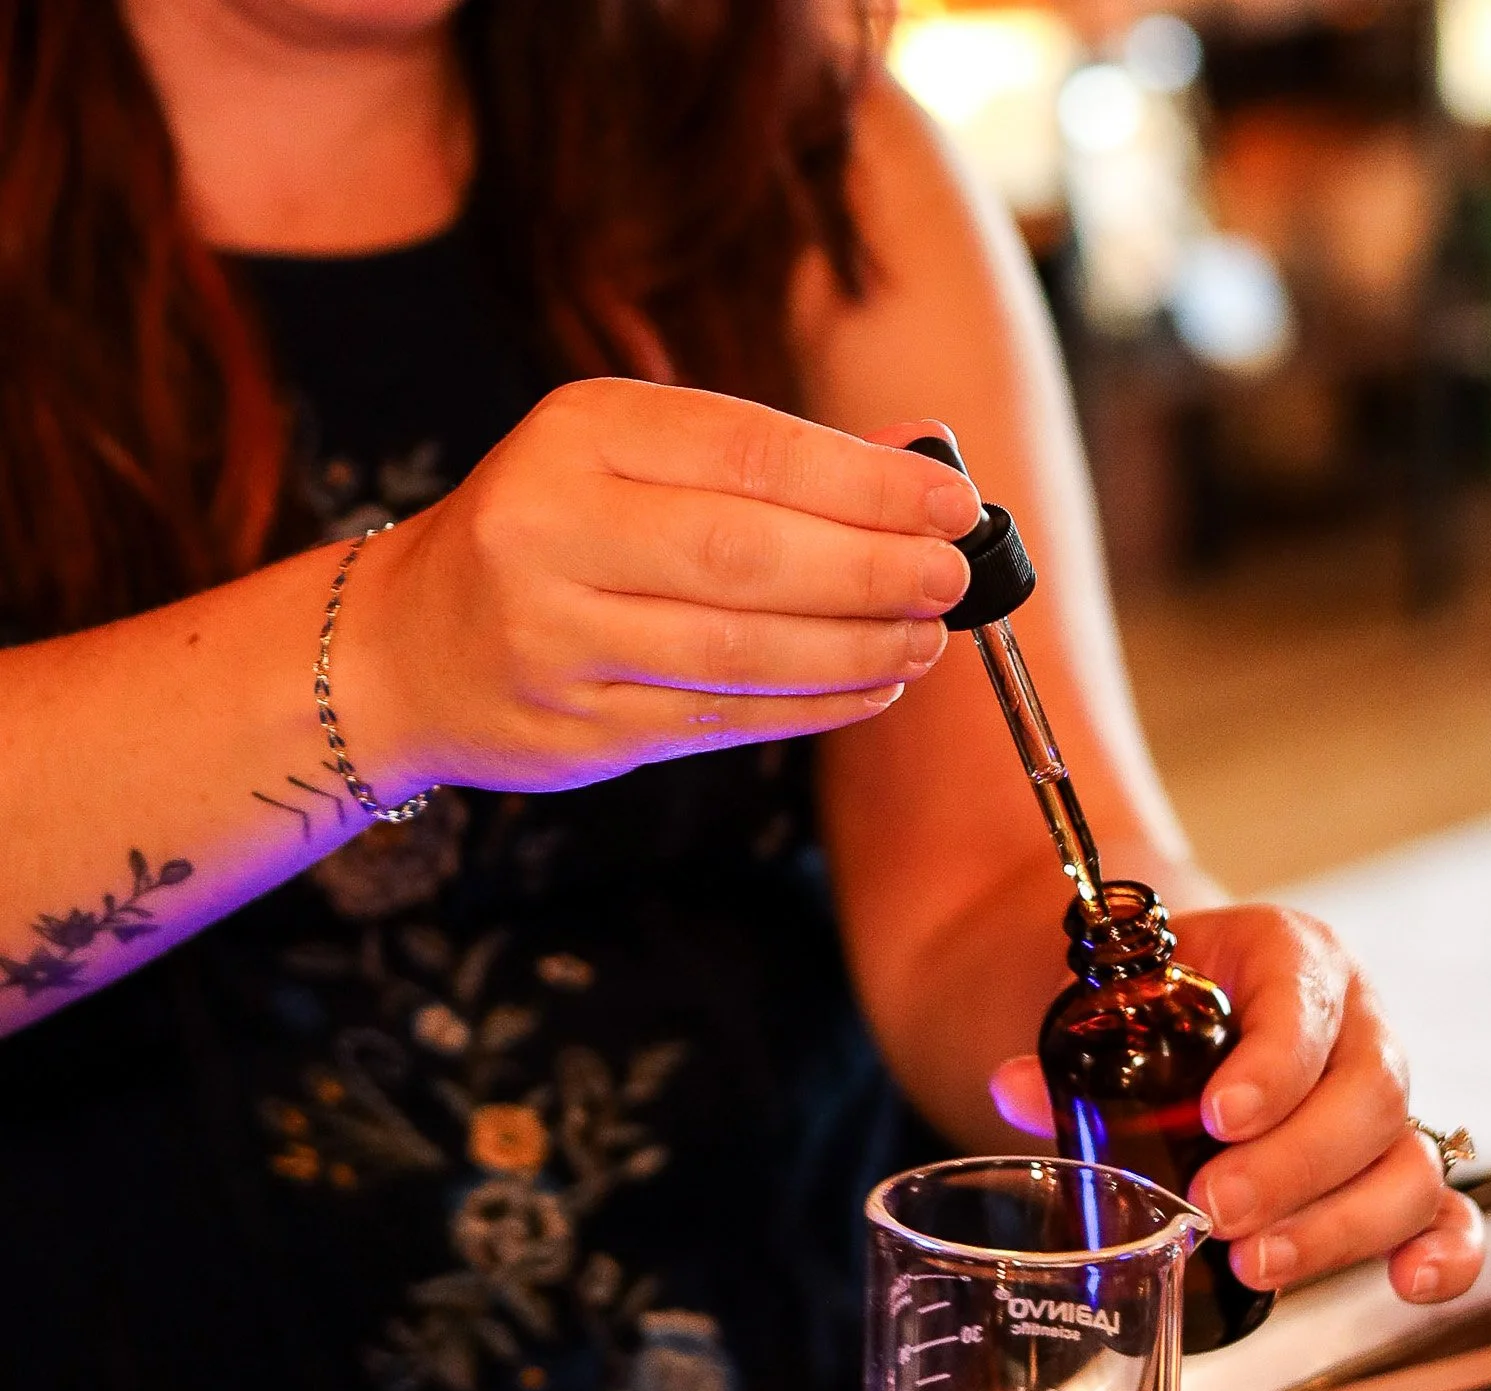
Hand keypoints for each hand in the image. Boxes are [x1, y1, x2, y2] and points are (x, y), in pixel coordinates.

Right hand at [350, 380, 980, 797]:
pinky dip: (809, 707)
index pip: (747, 452)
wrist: (408, 647)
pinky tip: (871, 687)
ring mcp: (555, 637)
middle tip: (950, 579)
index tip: (952, 506)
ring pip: (736, 650)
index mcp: (577, 435)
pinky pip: (717, 719)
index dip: (863, 484)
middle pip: (744, 554)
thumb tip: (920, 455)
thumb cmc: (547, 535)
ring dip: (851, 647)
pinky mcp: (574, 727)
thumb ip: (765, 458)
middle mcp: (552, 529)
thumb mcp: (628, 459)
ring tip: (925, 638)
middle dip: (869, 569)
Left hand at [990, 905, 1484, 1304]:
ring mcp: (1386, 1099)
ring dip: (1339, 1223)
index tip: (1218, 1117)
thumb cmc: (1153, 1005)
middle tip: (1216, 1210)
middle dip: (1292, 1163)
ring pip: (1406, 1160)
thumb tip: (1012, 1090)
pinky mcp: (1398, 1166)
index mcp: (1288, 957)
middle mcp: (1357, 1021)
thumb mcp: (1110, 1005)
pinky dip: (1442, 1249)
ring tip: (1257, 1263)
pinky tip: (1409, 1282)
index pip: (1304, 1001)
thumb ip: (1065, 1052)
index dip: (1274, 1065)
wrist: (1186, 1008)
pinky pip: (1447, 1208)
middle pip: (1368, 1092)